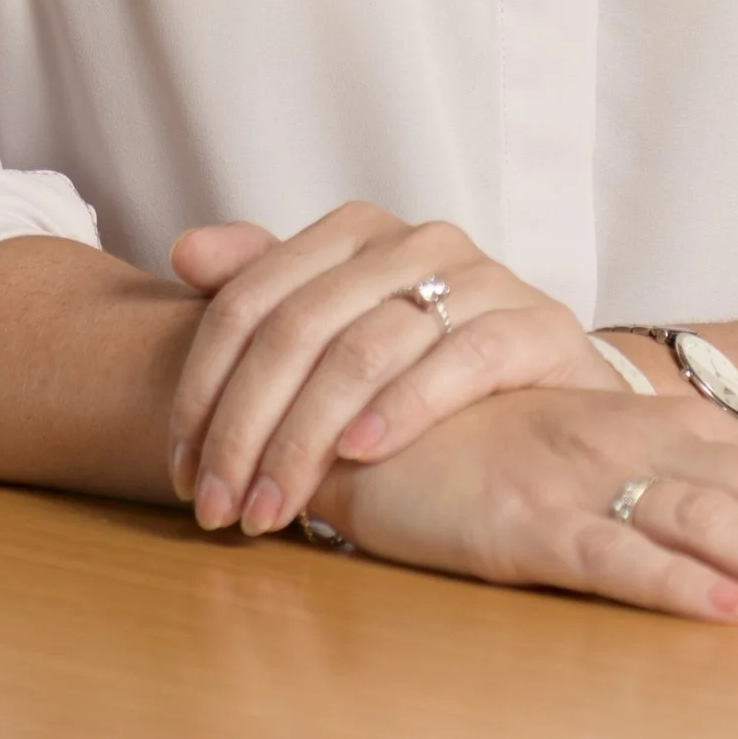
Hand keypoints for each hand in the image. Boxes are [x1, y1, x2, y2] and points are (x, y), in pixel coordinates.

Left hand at [166, 203, 622, 536]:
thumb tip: (182, 251)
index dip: (203, 386)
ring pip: (366, 347)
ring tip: (274, 507)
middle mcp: (415, 240)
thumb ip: (265, 288)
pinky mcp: (537, 324)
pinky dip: (405, 406)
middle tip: (218, 506)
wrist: (554, 386)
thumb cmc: (429, 363)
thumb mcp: (340, 326)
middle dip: (245, 427)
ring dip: (306, 438)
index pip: (251, 299)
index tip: (183, 470)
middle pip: (298, 328)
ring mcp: (481, 276)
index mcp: (356, 231)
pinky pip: (462, 358)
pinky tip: (361, 452)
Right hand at [309, 387, 737, 626]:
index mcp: (668, 432)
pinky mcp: (527, 521)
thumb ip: (679, 497)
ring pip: (715, 524)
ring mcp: (587, 478)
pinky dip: (675, 584)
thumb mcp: (598, 465)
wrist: (365, 415)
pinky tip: (730, 614)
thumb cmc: (490, 448)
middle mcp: (642, 444)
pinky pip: (612, 554)